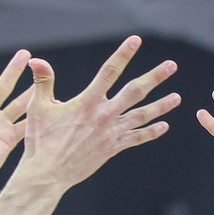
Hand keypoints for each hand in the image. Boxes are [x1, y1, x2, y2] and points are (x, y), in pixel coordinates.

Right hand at [13, 38, 178, 191]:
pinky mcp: (111, 148)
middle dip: (154, 77)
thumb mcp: (39, 107)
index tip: (135, 40)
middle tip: (172, 65)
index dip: (123, 54)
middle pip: (135, 92)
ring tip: (177, 97)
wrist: (48, 174)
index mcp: (87, 102)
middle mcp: (103, 115)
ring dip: (161, 106)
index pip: (109, 72)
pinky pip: (135, 138)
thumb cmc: (41, 140)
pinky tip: (164, 126)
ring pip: (141, 116)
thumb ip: (43, 81)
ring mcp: (110, 133)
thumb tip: (36, 60)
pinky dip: (150, 132)